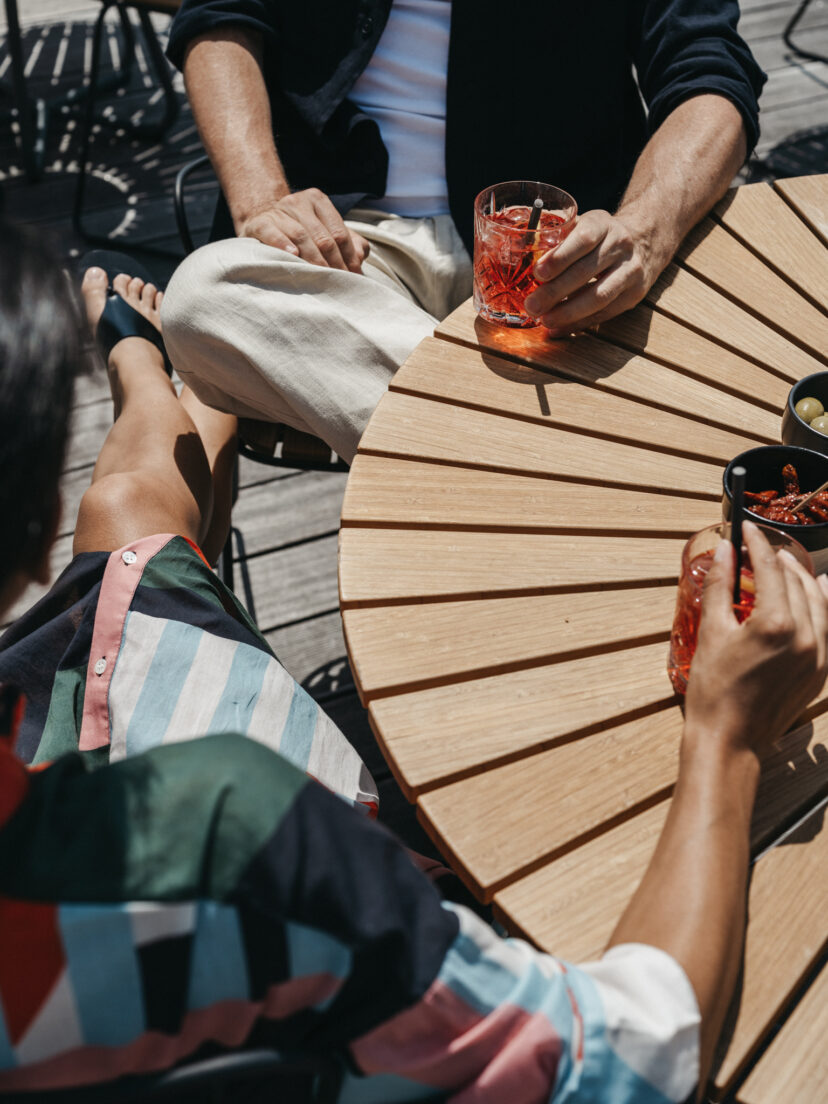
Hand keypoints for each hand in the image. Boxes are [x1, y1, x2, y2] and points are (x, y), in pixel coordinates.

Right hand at [236, 188, 369, 272]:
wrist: (263, 221)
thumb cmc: (301, 231)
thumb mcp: (325, 230)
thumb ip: (348, 241)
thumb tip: (359, 258)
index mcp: (318, 201)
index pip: (339, 232)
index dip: (348, 256)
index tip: (354, 276)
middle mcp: (299, 202)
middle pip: (323, 237)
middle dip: (334, 263)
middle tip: (340, 282)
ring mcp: (279, 211)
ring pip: (301, 236)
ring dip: (314, 260)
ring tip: (322, 277)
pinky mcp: (260, 223)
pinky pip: (273, 233)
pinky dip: (283, 244)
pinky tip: (293, 255)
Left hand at [522, 209, 661, 333]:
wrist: (643, 242)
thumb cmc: (598, 237)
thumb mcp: (582, 225)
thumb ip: (556, 237)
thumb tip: (519, 255)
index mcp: (603, 224)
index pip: (584, 238)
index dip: (560, 256)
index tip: (538, 273)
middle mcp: (620, 245)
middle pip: (587, 271)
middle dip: (556, 291)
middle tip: (531, 305)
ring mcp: (631, 271)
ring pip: (599, 296)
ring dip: (568, 312)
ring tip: (544, 320)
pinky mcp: (634, 295)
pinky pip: (604, 314)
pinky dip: (578, 324)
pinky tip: (557, 329)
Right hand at [685, 522, 827, 758]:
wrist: (730, 739)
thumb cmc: (714, 690)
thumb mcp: (711, 631)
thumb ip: (720, 586)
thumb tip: (724, 551)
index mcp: (776, 624)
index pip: (769, 570)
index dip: (756, 544)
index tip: (746, 529)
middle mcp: (805, 637)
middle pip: (796, 582)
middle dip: (778, 560)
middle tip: (760, 546)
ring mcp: (817, 655)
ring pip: (819, 602)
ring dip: (802, 579)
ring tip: (787, 564)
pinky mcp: (820, 671)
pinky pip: (826, 627)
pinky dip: (821, 606)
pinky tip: (817, 593)